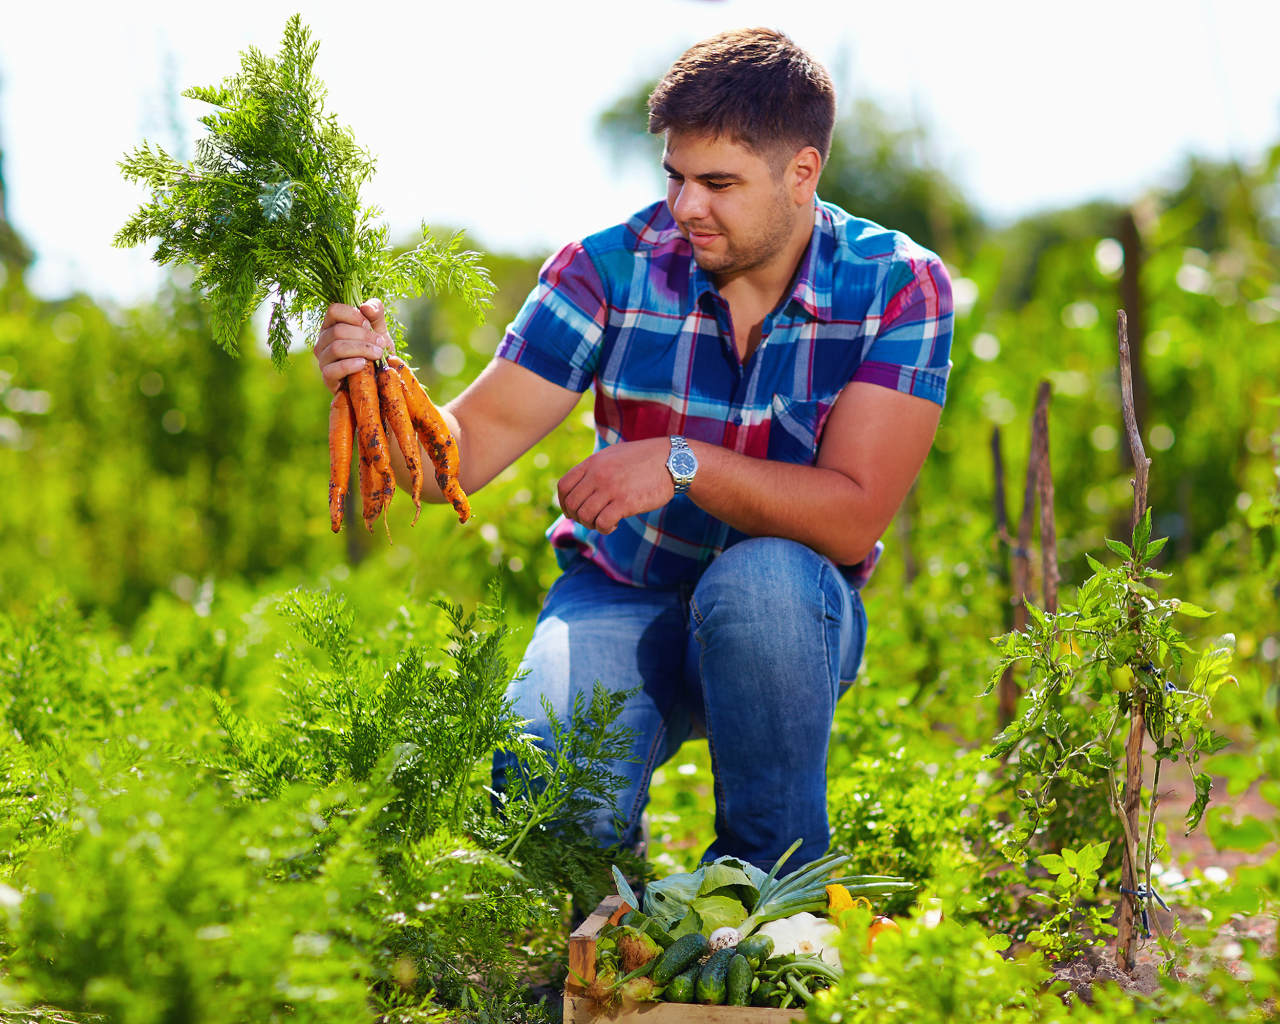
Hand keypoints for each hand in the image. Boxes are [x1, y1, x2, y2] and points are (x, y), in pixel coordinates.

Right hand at [313, 298, 392, 393]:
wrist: (381, 379)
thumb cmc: (377, 351)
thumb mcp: (380, 330)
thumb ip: (376, 313)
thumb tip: (366, 307)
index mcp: (332, 325)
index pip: (334, 310)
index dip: (353, 315)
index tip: (369, 324)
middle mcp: (323, 341)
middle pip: (337, 331)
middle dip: (363, 336)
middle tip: (381, 343)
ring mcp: (323, 360)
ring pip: (336, 348)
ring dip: (361, 350)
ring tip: (378, 354)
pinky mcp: (327, 378)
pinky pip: (332, 370)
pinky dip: (349, 366)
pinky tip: (363, 365)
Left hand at [557, 438, 674, 533]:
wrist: (673, 461)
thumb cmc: (644, 460)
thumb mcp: (614, 456)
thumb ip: (595, 468)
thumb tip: (579, 486)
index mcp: (593, 462)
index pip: (564, 486)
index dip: (564, 503)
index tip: (572, 511)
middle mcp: (598, 474)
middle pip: (572, 503)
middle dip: (577, 517)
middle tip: (591, 519)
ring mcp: (611, 488)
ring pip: (585, 515)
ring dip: (591, 524)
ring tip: (604, 522)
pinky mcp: (625, 502)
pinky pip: (603, 523)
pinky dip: (604, 528)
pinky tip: (614, 525)